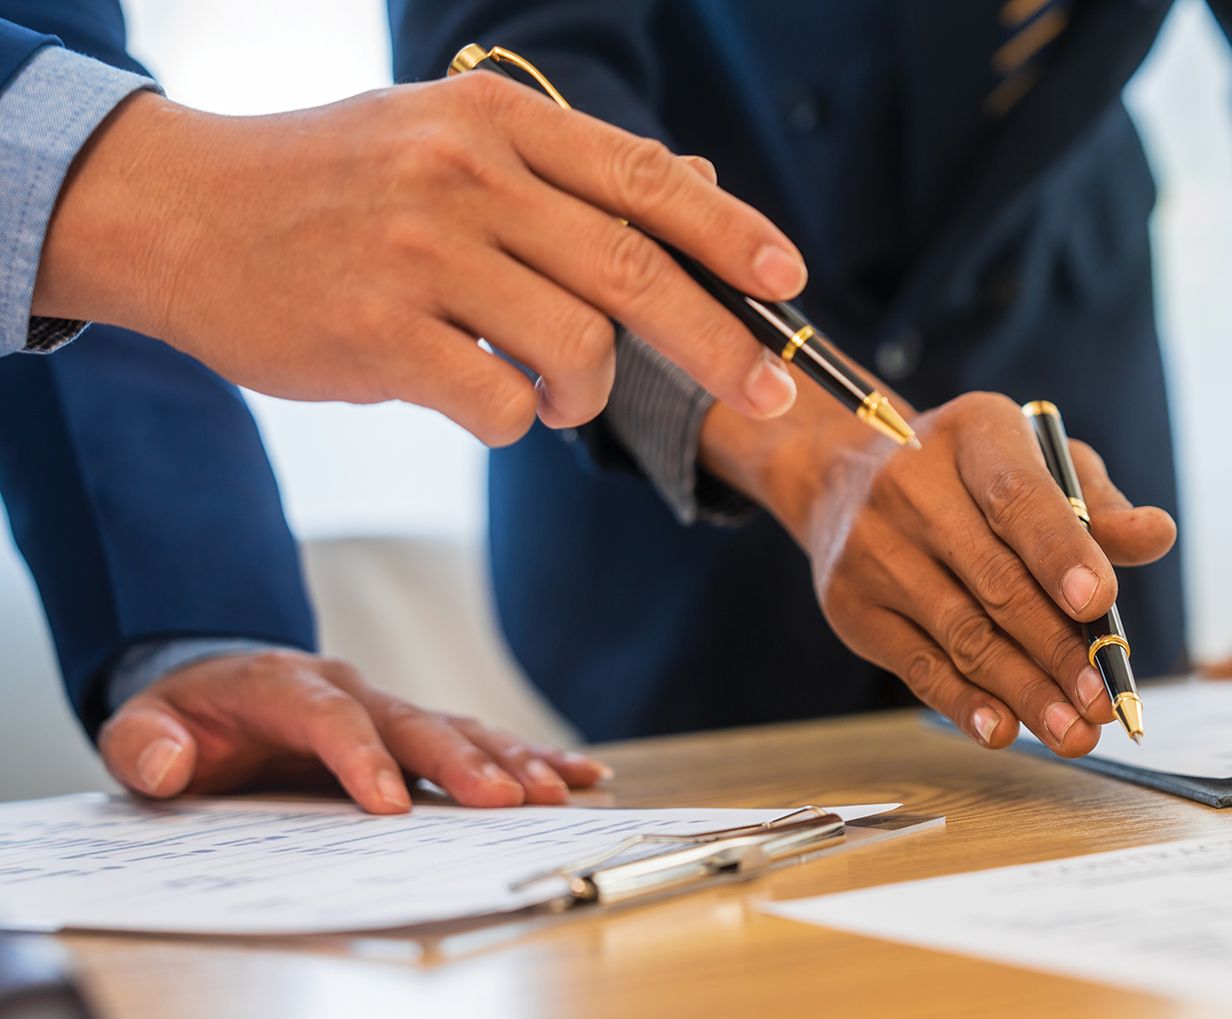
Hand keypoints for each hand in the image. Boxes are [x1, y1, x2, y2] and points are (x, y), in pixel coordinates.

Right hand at [35, 77, 807, 442]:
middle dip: (721, 345)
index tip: (788, 282)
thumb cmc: (336, 185)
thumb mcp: (448, 141)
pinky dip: (511, 418)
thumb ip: (567, 170)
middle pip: (636, 271)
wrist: (181, 211)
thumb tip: (697, 180)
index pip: (645, 179)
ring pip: (576, 346)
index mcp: (495, 125)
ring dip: (586, 391)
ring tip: (552, 390)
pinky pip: (499, 405)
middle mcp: (464, 178)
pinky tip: (481, 398)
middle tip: (772, 397)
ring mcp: (418, 255)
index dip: (731, 234)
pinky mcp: (375, 334)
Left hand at [96, 650, 610, 814]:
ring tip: (556, 791)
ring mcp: (390, 710)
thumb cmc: (188, 717)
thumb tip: (170, 765)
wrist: (217, 685)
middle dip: (464, 763)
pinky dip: (532, 756)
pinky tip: (580, 774)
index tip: (388, 805)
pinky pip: (480, 739)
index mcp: (285, 688)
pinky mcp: (416, 733)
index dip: (361, 759)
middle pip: (415, 723)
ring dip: (511, 761)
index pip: (330, 719)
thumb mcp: (143, 727)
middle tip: (508, 800)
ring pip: (459, 728)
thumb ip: (144, 745)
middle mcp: (352, 691)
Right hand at [702, 385, 1176, 754]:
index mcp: (973, 433)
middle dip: (1057, 649)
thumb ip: (1100, 505)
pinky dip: (965, 704)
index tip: (1099, 604)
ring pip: (962, 634)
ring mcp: (873, 549)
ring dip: (1023, 691)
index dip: (1060, 553)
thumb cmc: (972, 476)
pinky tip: (1003, 729)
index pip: (1018, 497)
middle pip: (995, 580)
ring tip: (1072, 731)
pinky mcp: (851, 606)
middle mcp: (910, 486)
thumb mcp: (1040, 463)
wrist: (846, 479)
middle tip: (1102, 699)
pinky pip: (917, 665)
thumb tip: (1157, 536)